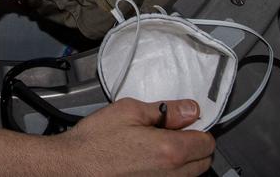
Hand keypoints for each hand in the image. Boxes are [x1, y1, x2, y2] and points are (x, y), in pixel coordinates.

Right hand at [54, 98, 214, 175]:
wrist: (72, 167)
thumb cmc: (95, 141)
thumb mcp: (129, 110)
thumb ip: (166, 110)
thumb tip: (190, 110)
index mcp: (170, 150)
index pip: (207, 142)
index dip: (198, 127)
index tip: (186, 122)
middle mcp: (170, 175)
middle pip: (203, 162)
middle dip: (195, 145)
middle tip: (172, 132)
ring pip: (189, 176)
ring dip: (183, 160)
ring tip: (157, 146)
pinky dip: (168, 172)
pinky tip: (147, 161)